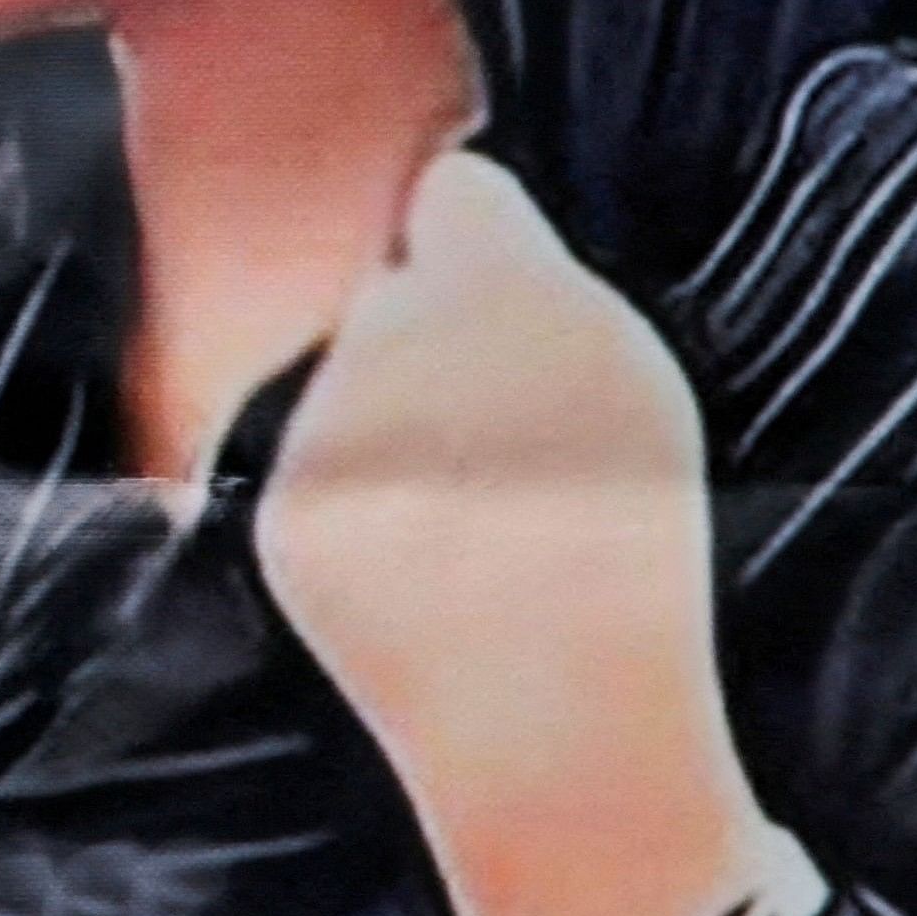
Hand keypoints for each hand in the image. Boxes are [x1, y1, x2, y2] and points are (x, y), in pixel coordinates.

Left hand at [255, 152, 787, 915]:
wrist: (561, 723)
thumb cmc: (627, 553)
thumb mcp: (633, 388)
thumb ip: (538, 285)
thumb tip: (446, 198)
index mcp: (517, 296)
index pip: (455, 192)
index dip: (469, 238)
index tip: (484, 272)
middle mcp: (404, 342)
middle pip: (389, 295)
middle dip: (427, 343)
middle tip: (499, 448)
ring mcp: (332, 427)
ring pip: (343, 387)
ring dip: (386, 430)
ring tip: (467, 526)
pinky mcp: (283, 507)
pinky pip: (309, 470)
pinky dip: (350, 509)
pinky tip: (417, 570)